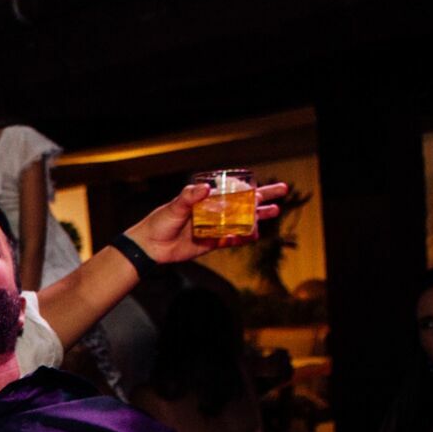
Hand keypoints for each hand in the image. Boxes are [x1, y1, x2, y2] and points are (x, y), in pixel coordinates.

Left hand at [124, 180, 289, 264]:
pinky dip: (243, 237)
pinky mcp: (212, 243)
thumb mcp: (174, 207)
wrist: (150, 246)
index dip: (248, 187)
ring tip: (275, 211)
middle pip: (243, 204)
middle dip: (263, 198)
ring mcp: (214, 227)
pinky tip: (255, 233)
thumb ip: (189, 198)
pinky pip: (231, 240)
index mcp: (206, 199)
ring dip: (258, 217)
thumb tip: (204, 189)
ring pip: (241, 222)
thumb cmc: (160, 222)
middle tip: (282, 192)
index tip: (261, 185)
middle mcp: (213, 211)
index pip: (231, 190)